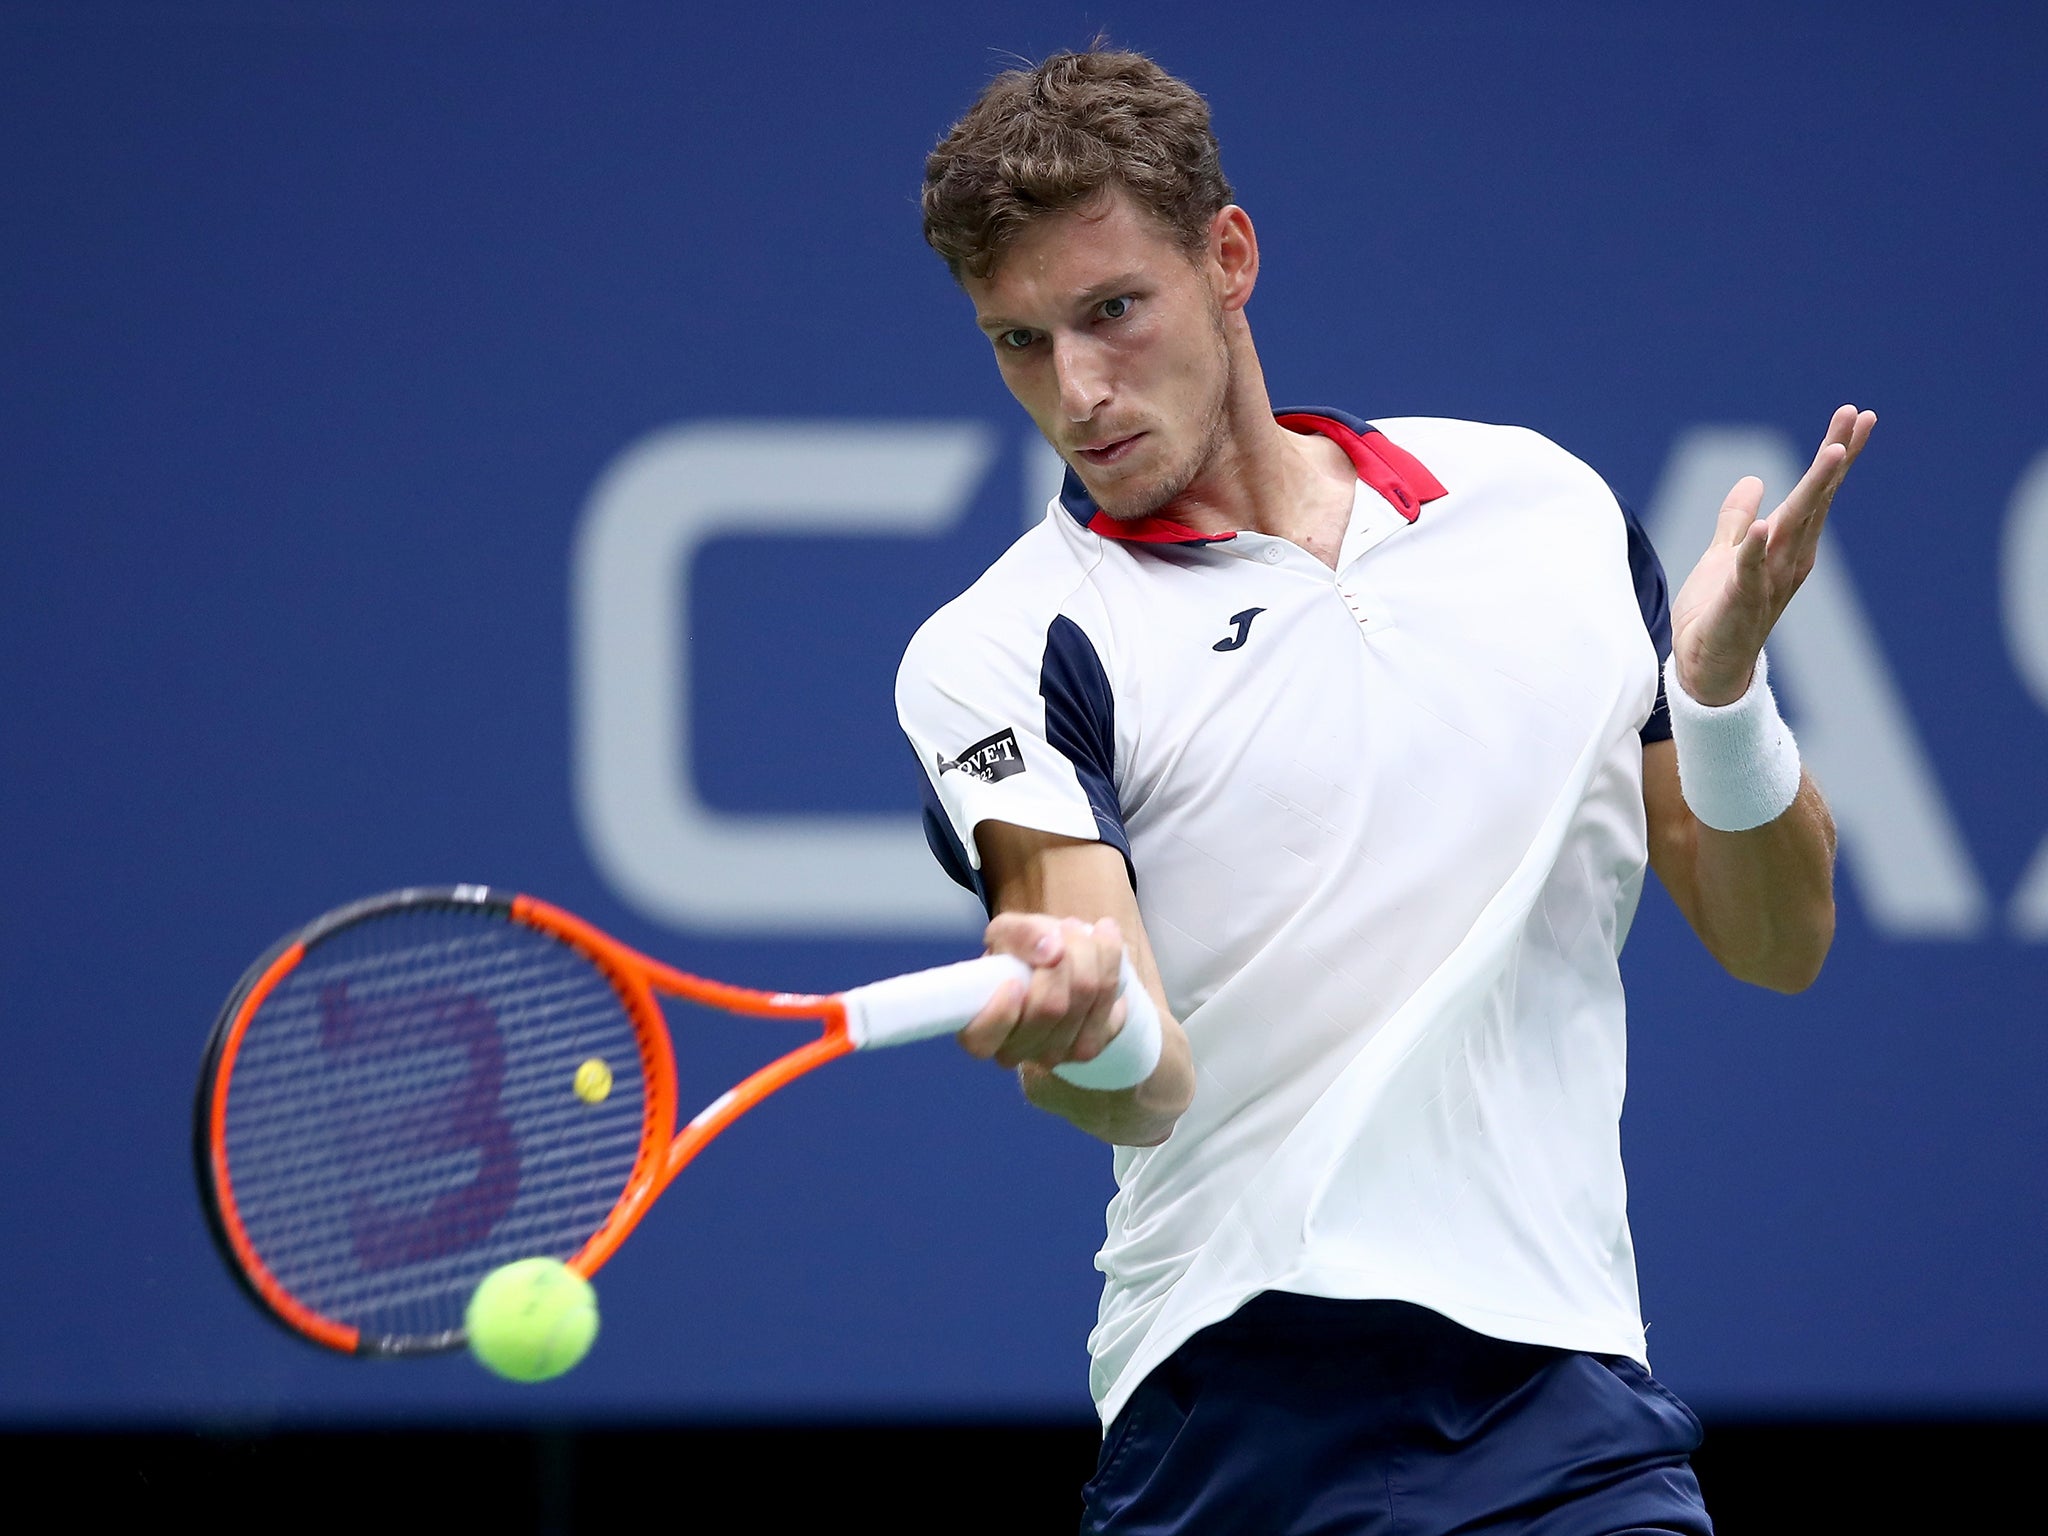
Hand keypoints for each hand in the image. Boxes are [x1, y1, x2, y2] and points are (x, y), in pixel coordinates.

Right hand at [960, 912, 1127, 1071]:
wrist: (1057, 963)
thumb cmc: (1020, 954)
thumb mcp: (1007, 933)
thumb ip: (1019, 935)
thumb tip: (1051, 950)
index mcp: (981, 1031)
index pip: (983, 1038)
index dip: (1001, 1012)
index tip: (1013, 981)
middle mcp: (1017, 1051)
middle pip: (1050, 1007)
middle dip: (1064, 956)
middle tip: (1064, 927)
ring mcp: (1056, 1054)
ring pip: (1085, 999)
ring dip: (1090, 952)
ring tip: (1081, 928)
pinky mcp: (1091, 1045)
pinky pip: (1110, 1002)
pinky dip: (1111, 963)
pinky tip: (1104, 945)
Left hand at [1669, 404, 1876, 704]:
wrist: (1705, 668)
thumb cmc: (1718, 612)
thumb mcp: (1725, 554)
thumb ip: (1738, 521)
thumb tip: (1753, 481)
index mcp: (1787, 545)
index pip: (1815, 492)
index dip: (1835, 454)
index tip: (1856, 415)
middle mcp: (1788, 560)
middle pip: (1815, 501)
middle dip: (1835, 458)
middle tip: (1859, 417)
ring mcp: (1769, 583)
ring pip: (1794, 529)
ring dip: (1813, 491)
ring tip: (1833, 452)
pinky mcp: (1740, 604)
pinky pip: (1750, 574)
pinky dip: (1756, 551)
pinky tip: (1765, 526)